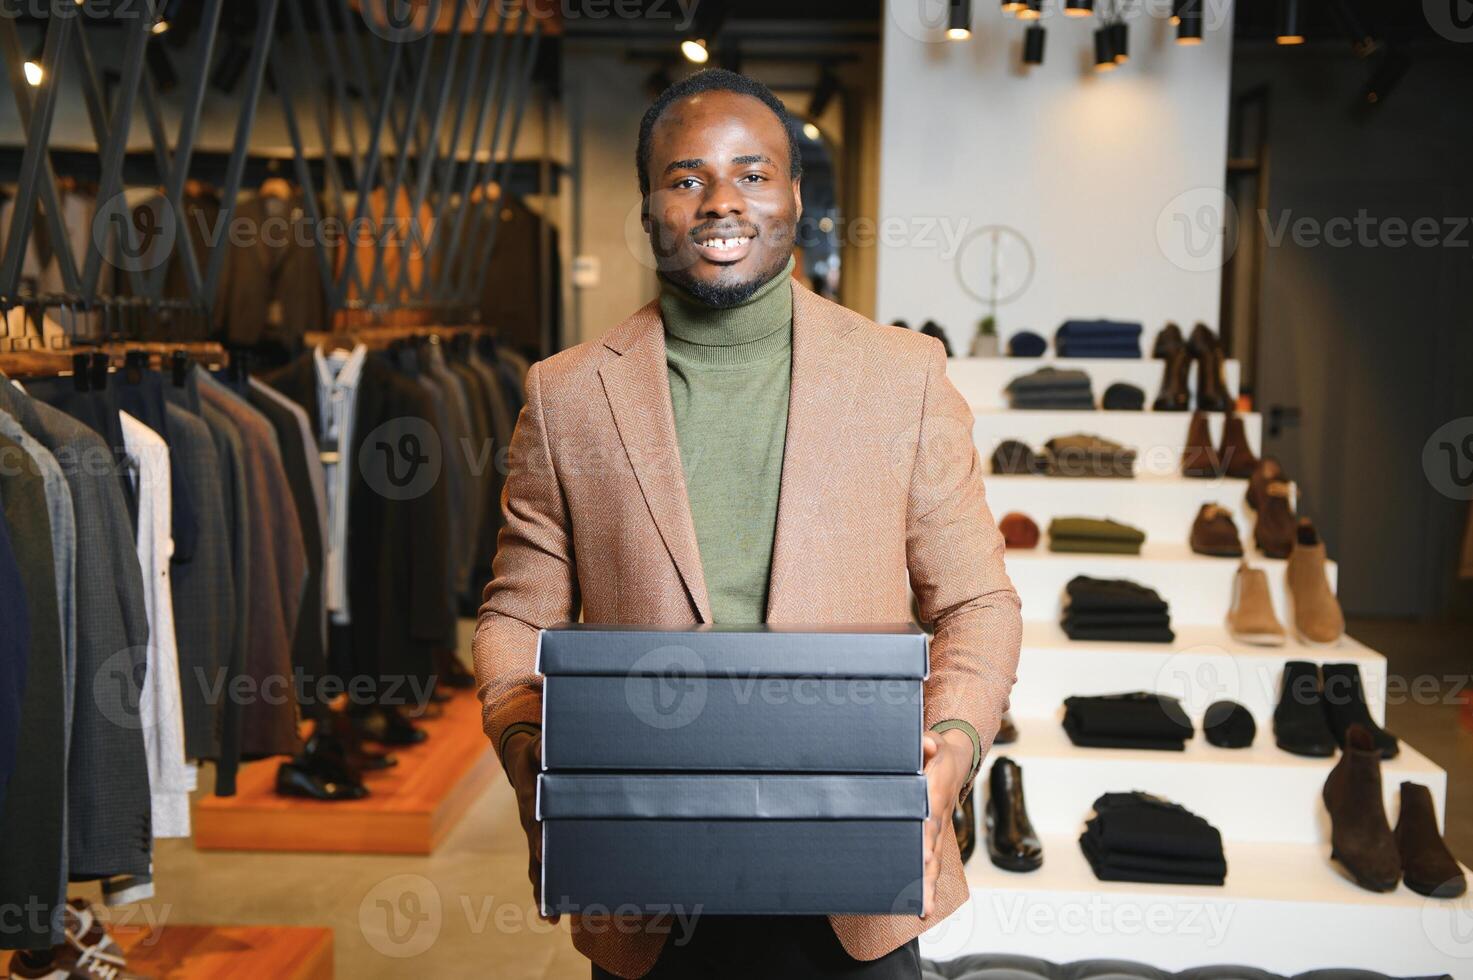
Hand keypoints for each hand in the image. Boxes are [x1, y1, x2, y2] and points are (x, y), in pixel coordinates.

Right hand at [504, 733, 558, 922]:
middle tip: (549, 890)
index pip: (534, 821)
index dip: (538, 836)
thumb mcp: (534, 748)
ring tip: (550, 916)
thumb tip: (544, 745)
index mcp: (530, 801)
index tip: (542, 851)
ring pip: (537, 868)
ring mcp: (533, 837)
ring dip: (543, 890)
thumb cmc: (534, 756)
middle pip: (535, 852)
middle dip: (543, 871)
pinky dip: (545, 892)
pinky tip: (552, 917)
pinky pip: (542, 870)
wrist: (522, 766)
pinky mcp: (540, 844)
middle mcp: (530, 824)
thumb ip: (540, 747)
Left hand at [921, 730, 970, 917]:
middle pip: (933, 848)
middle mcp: (939, 816)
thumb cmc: (939, 751)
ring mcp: (938, 828)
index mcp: (935, 794)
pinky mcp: (934, 836)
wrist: (957, 759)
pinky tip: (921, 903)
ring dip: (927, 884)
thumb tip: (927, 744)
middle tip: (921, 895)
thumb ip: (929, 743)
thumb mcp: (934, 742)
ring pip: (934, 860)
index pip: (930, 818)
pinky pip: (932, 861)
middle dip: (927, 872)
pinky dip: (927, 881)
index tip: (924, 854)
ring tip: (922, 908)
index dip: (927, 837)